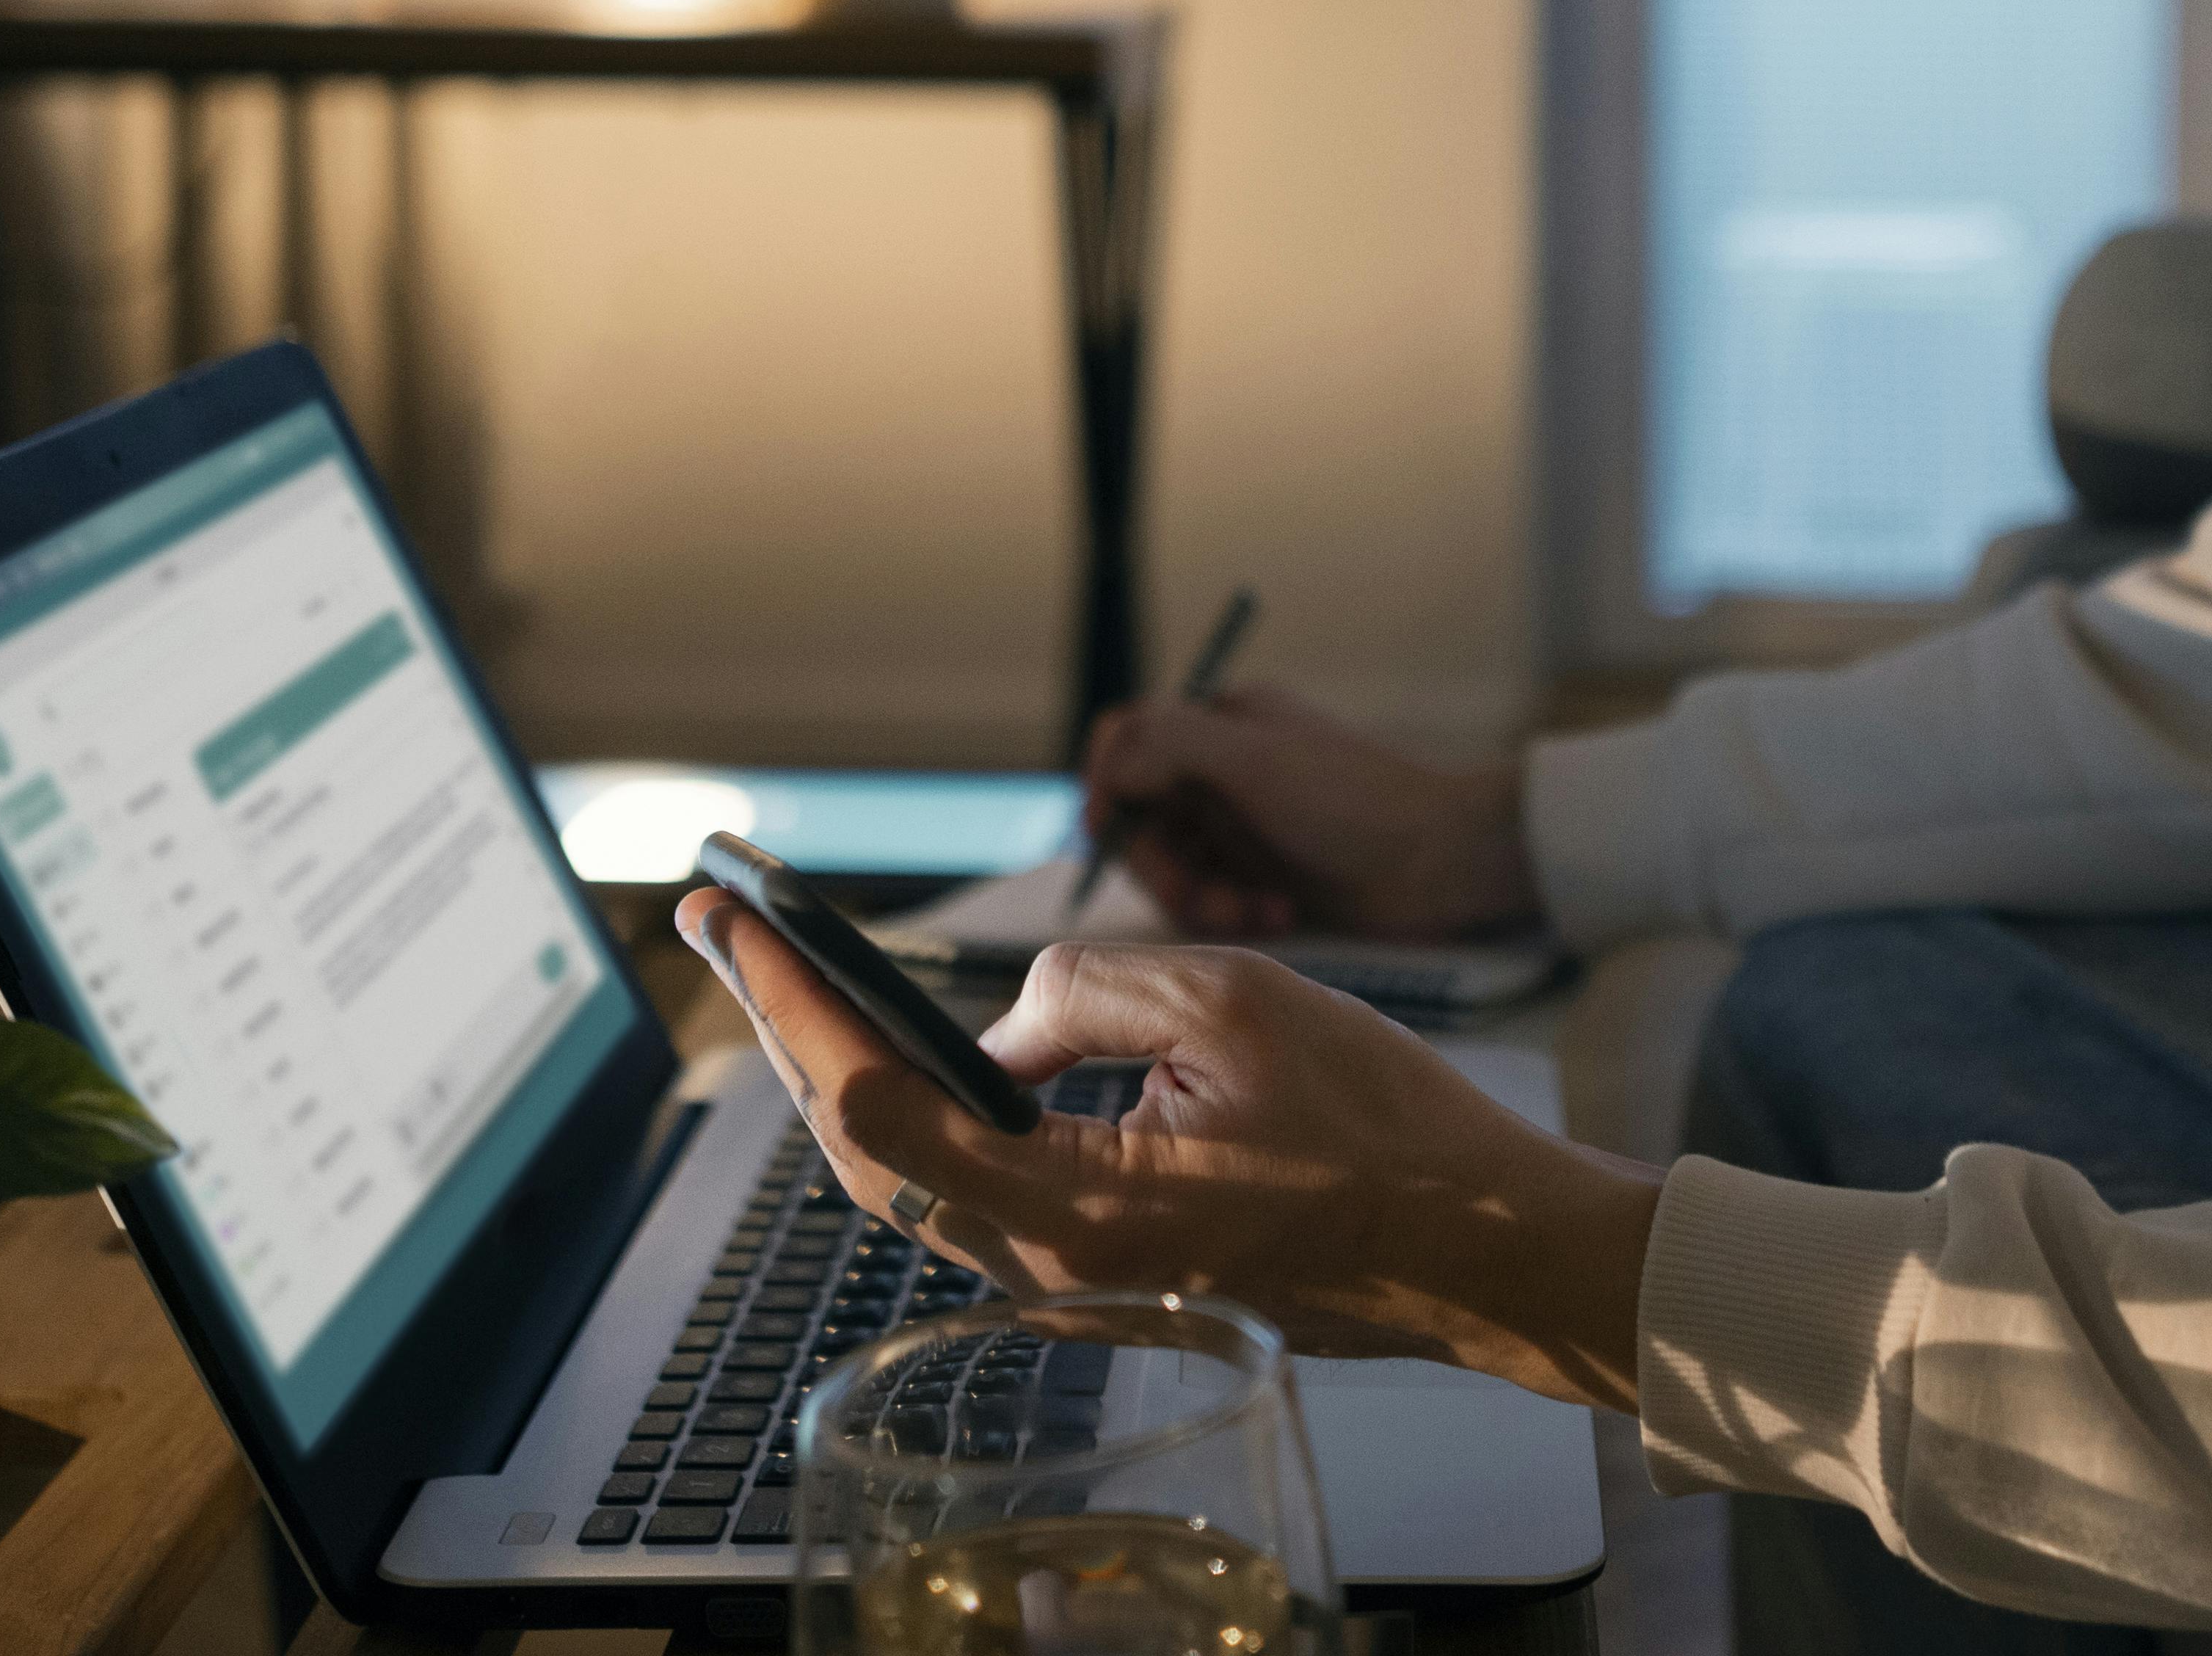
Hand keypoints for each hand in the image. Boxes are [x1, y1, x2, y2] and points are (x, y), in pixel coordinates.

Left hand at [675, 890, 1655, 1410]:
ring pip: (918, 1183)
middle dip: (788, 1033)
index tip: (736, 924)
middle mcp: (1054, 1273)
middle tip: (729, 931)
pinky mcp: (1108, 1277)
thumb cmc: (1385, 1128)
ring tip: (793, 976)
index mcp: (1074, 1213)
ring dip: (845, 1074)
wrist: (1482, 1246)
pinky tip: (907, 1054)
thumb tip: (1001, 1027)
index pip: (873, 1113)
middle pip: (867, 1158)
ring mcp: (1078, 1287)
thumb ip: (1085, 992)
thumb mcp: (1231, 1001)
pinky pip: (983, 1198)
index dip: (791, 1009)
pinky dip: (924, 1119)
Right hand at [1079, 687, 1537, 941]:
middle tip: (1205, 897)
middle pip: (1138, 817)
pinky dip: (1234, 911)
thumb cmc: (1354, 802)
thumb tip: (1104, 768)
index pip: (1123, 741)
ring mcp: (1243, 824)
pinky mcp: (1264, 875)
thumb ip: (1165, 745)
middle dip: (1164, 865)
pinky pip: (1212, 898)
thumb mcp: (1252, 759)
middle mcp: (1223, 768)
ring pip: (1172, 866)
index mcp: (1218, 721)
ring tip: (1259, 912)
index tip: (1114, 834)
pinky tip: (1280, 915)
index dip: (1105, 789)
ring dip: (1202, 897)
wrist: (1445, 861)